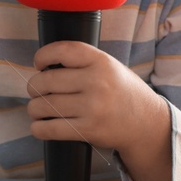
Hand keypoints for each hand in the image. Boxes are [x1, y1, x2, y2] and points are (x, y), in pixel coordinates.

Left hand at [25, 41, 165, 153]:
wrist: (146, 123)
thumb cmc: (122, 93)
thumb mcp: (111, 67)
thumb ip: (83, 62)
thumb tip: (44, 67)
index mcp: (101, 61)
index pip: (61, 51)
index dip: (42, 56)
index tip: (39, 64)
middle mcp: (97, 82)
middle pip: (45, 80)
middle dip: (34, 87)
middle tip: (37, 91)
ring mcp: (93, 107)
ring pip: (43, 105)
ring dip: (34, 109)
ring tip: (38, 109)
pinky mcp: (88, 130)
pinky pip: (49, 128)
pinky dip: (38, 128)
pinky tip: (41, 126)